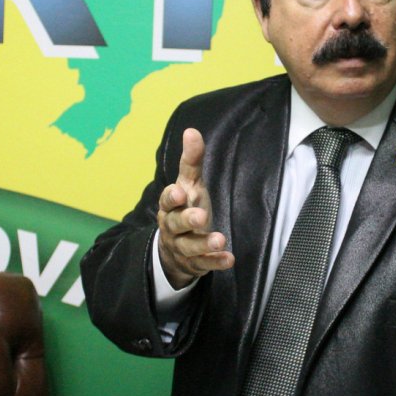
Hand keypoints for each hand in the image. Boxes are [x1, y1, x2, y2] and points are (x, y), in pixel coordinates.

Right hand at [156, 128, 234, 288]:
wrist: (175, 249)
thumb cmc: (186, 208)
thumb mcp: (190, 185)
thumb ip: (191, 161)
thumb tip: (191, 131)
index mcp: (171, 206)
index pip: (167, 200)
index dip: (172, 197)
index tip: (180, 192)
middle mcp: (173, 227)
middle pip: (176, 224)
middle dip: (188, 220)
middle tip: (201, 216)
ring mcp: (182, 247)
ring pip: (190, 247)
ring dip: (205, 243)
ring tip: (221, 240)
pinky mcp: (195, 264)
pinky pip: (204, 264)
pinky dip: (215, 262)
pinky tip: (229, 259)